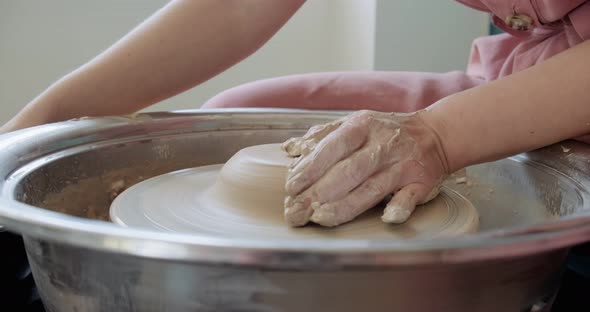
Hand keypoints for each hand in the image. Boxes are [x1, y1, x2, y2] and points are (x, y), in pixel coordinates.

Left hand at [281, 110, 448, 226]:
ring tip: (320, 218)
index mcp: (362, 126)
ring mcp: (402, 166)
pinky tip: (387, 218)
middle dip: (318, 193)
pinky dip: (399, 208)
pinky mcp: (420, 183)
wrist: (434, 134)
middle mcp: (382, 145)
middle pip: (348, 171)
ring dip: (346, 205)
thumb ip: (324, 135)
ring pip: (371, 188)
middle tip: (296, 212)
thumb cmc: (385, 131)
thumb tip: (291, 149)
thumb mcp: (355, 122)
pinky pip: (409, 197)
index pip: (332, 148)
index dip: (310, 169)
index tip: (291, 187)